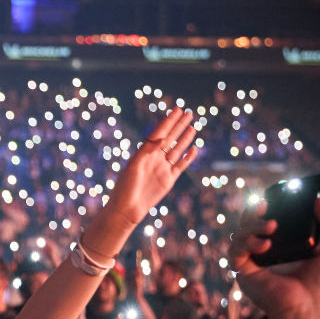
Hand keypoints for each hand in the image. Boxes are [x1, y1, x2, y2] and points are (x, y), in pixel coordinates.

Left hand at [105, 108, 197, 226]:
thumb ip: (147, 150)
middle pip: (170, 138)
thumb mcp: (134, 166)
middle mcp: (154, 159)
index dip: (169, 121)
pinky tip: (193, 149)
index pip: (159, 133)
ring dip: (184, 139)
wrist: (127, 209)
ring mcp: (162, 169)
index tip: (177, 109)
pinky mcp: (168, 180)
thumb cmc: (125, 187)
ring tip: (192, 127)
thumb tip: (160, 137)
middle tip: (189, 113)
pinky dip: (187, 157)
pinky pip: (180, 166)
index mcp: (144, 153)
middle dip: (179, 125)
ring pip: (176, 150)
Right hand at [228, 197, 319, 318]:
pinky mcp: (243, 273)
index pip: (266, 221)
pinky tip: (264, 245)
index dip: (264, 209)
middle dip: (252, 213)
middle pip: (246, 225)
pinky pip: (234, 251)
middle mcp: (264, 253)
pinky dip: (246, 243)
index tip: (271, 198)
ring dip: (250, 226)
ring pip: (238, 235)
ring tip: (271, 227)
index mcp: (282, 246)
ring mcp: (252, 262)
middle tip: (264, 205)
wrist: (310, 306)